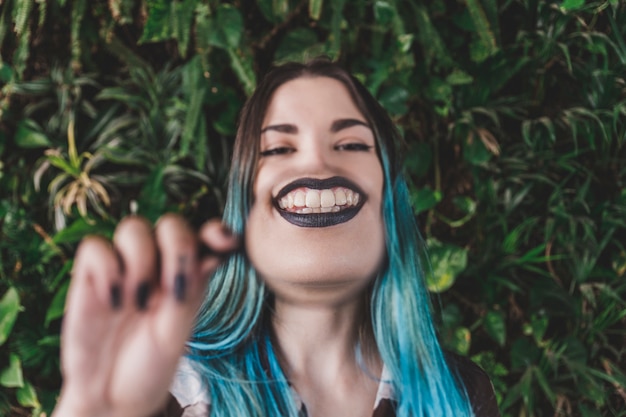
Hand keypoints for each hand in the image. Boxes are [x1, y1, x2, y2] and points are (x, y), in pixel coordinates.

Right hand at [52, 214, 238, 416]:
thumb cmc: (152, 360)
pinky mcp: (90, 275)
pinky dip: (107, 268)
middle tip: (174, 289)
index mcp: (189, 272)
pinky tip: (113, 302)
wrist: (112, 394)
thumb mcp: (177, 329)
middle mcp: (158, 262)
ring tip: (139, 304)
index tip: (225, 241)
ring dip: (141, 261)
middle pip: (170, 223)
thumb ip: (191, 288)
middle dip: (178, 247)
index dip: (217, 231)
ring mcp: (124, 266)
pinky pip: (94, 247)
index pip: (205, 236)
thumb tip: (211, 250)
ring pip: (133, 227)